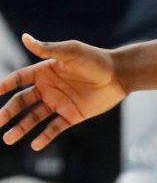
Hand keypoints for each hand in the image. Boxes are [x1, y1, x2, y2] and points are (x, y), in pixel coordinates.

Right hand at [0, 34, 124, 149]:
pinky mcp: (72, 115)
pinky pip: (54, 128)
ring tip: (8, 139)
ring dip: (21, 128)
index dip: (4, 86)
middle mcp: (48, 88)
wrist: (120, 74)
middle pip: (22, 101)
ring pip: (34, 118)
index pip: (18, 79)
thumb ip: (47, 49)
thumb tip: (25, 37)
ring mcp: (59, 103)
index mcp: (44, 72)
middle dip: (8, 112)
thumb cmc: (95, 59)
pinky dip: (44, 137)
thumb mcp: (70, 52)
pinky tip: (34, 145)